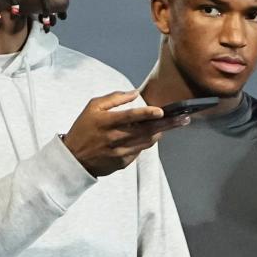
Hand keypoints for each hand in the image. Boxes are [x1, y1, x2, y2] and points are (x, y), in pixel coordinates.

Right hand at [62, 91, 189, 176]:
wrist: (73, 159)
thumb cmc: (82, 130)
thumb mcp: (92, 108)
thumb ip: (114, 98)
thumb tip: (134, 93)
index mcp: (107, 122)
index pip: (130, 116)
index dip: (147, 114)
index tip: (161, 111)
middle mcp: (115, 138)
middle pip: (146, 131)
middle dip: (167, 124)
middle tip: (184, 119)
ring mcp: (119, 152)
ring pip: (147, 142)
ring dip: (159, 133)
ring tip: (169, 125)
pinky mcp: (122, 163)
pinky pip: (139, 151)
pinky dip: (144, 143)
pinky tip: (144, 137)